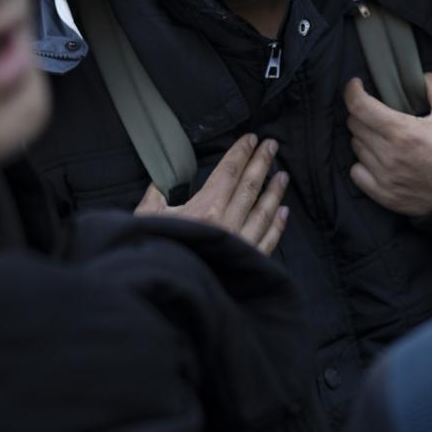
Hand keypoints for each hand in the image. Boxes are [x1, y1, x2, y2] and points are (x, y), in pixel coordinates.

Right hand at [136, 134, 289, 254]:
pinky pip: (268, 239)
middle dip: (261, 162)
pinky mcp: (248, 263)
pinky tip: (284, 213)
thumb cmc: (157, 255)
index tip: (251, 139)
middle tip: (272, 145)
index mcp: (205, 209)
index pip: (228, 172)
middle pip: (249, 186)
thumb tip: (160, 182)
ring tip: (283, 176)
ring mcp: (241, 243)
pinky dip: (278, 225)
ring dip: (274, 191)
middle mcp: (228, 223)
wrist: (173, 292)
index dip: (240, 153)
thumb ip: (155, 197)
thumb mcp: (147, 221)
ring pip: (264, 211)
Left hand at [345, 73, 431, 218]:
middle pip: (355, 125)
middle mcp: (390, 155)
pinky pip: (357, 173)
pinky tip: (378, 159)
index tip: (355, 85)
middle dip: (363, 113)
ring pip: (356, 147)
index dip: (352, 91)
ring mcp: (385, 178)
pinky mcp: (385, 195)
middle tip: (378, 112)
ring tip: (384, 137)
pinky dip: (363, 163)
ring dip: (365, 137)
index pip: (360, 107)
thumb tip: (418, 76)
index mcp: (403, 132)